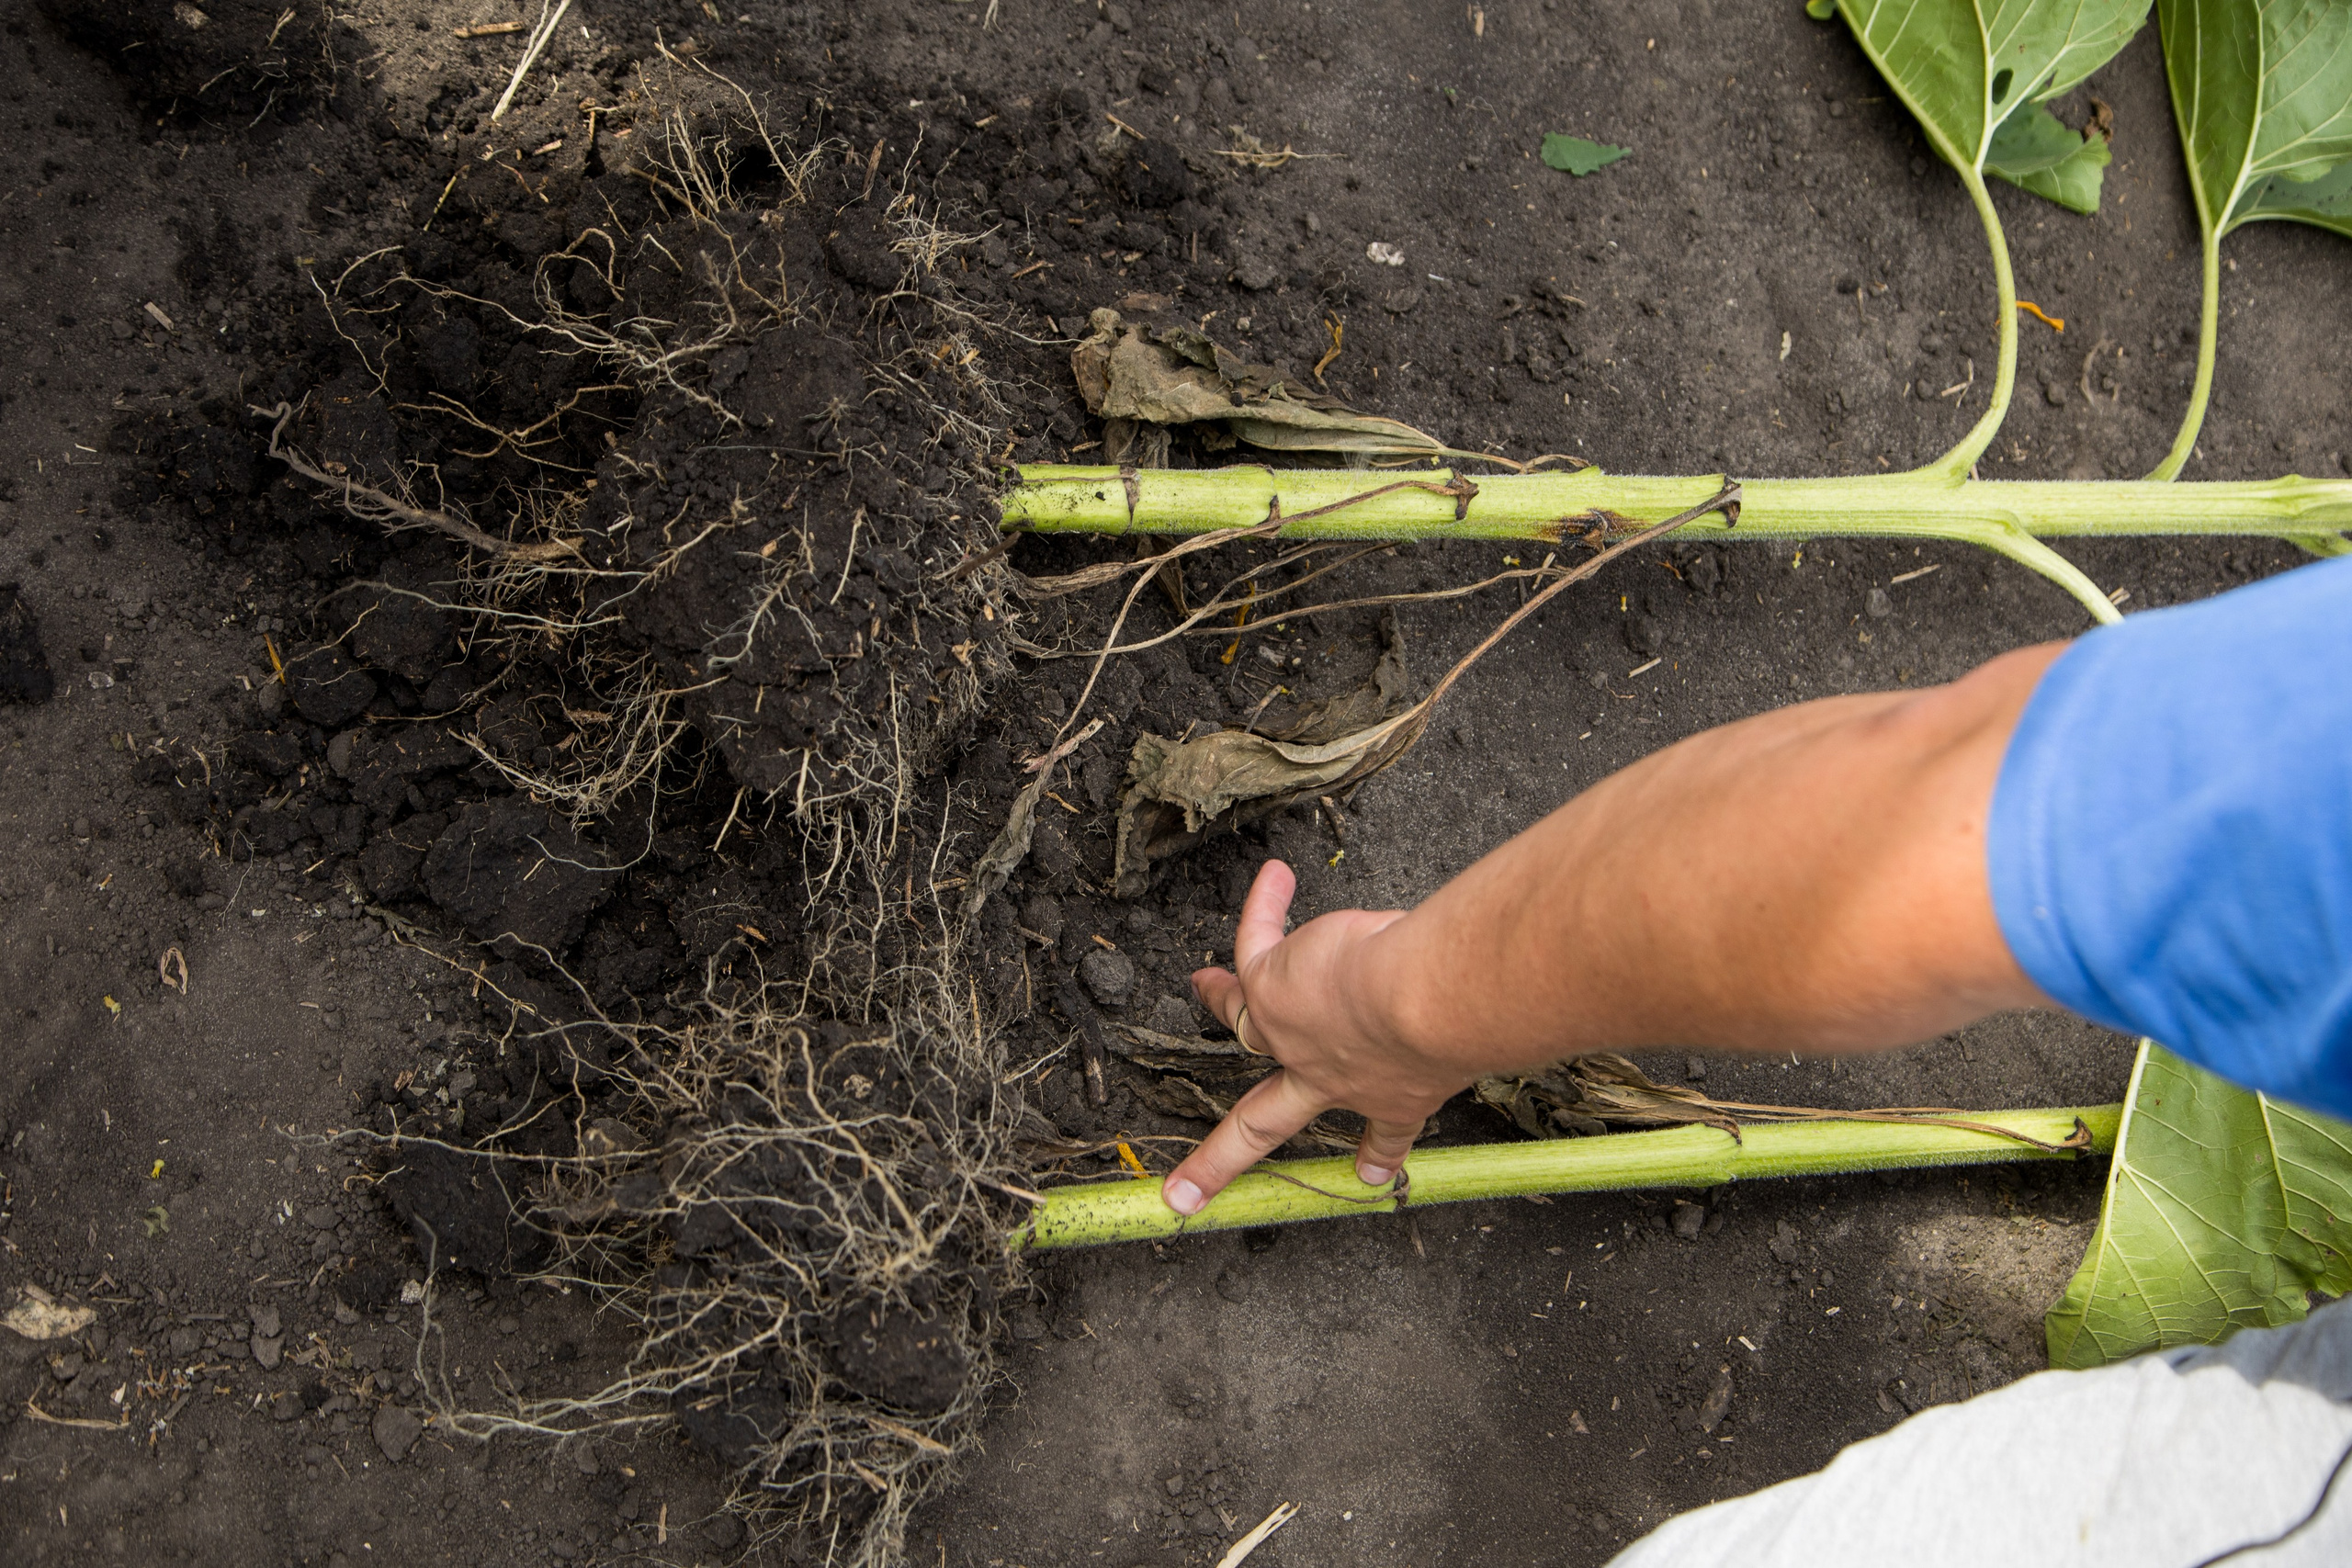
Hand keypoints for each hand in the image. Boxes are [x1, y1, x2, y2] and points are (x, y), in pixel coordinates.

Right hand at [1161, 860, 1468, 1214]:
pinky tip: (1277, 878)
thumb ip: (1473, 1026)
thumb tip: (1508, 999)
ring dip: (1220, 1001)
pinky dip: (1265, 908)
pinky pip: (1254, 941)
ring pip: (1239, 1026)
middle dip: (1221, 1158)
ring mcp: (1290, 1036)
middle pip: (1261, 1123)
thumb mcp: (1472, 1036)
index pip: (1383, 1129)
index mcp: (1391, 1092)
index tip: (1370, 1174)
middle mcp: (1332, 1076)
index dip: (1375, 1152)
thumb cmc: (1458, 1022)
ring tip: (1203, 983)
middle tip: (1185, 1194)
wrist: (1423, 1005)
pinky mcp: (1270, 987)